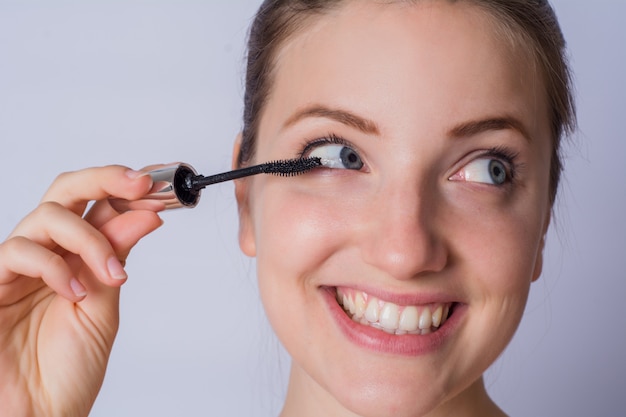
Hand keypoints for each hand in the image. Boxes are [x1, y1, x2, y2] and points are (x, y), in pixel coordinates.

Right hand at [0, 166, 162, 416]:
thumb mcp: (105, 306)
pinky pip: (18, 251)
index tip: (159, 187)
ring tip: (112, 275)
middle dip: (106, 179)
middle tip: (140, 185)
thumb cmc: (67, 369)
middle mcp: (48, 254)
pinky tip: (74, 292)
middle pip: (67, 191)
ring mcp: (18, 267)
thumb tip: (146, 214)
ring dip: (90, 239)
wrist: (39, 413)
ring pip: (48, 215)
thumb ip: (117, 258)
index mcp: (77, 258)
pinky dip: (55, 266)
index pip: (98, 205)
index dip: (126, 189)